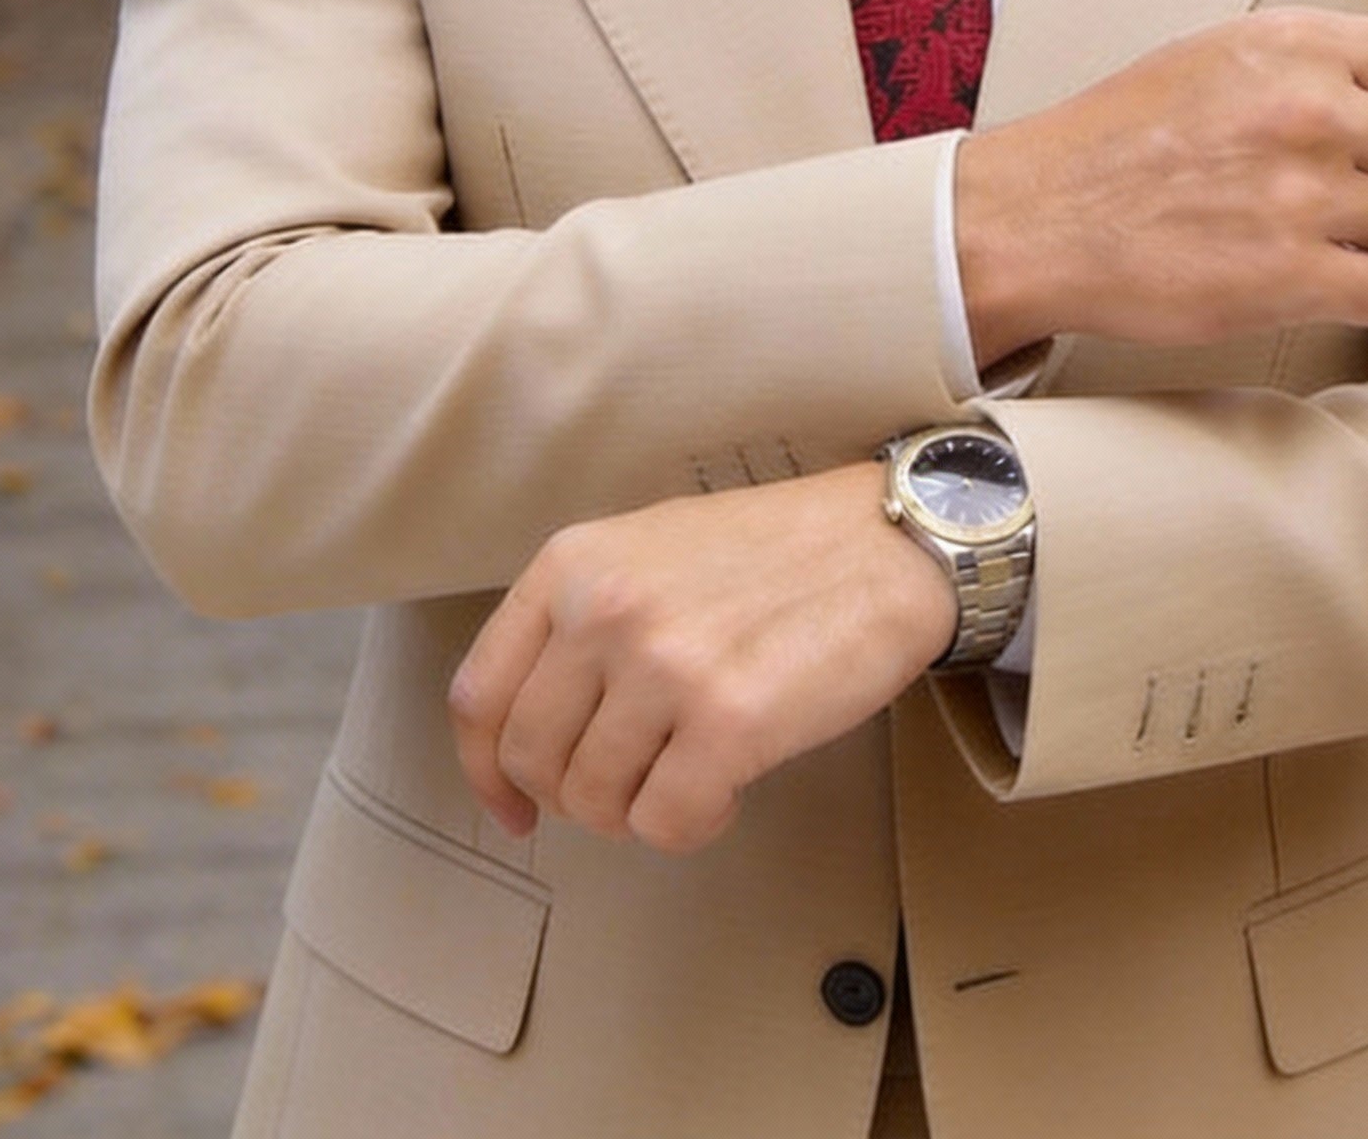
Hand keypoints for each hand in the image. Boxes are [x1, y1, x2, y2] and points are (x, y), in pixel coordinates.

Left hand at [448, 463, 955, 854]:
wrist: (888, 542)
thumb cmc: (776, 552)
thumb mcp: (650, 550)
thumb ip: (582, 620)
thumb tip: (532, 735)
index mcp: (574, 564)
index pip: (479, 695)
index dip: (485, 771)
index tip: (512, 807)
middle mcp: (605, 609)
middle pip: (532, 760)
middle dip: (575, 797)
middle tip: (631, 786)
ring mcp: (665, 665)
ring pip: (595, 801)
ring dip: (638, 809)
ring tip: (691, 772)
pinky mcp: (729, 721)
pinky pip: (665, 824)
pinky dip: (693, 825)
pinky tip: (727, 788)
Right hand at [956, 8, 1367, 364]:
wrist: (1038, 217)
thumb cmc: (1124, 135)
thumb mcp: (1223, 55)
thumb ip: (1340, 53)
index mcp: (1296, 45)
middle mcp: (1309, 111)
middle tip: (1363, 194)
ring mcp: (1303, 196)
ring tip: (1331, 238)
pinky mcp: (1290, 278)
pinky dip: (1367, 292)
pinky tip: (1320, 280)